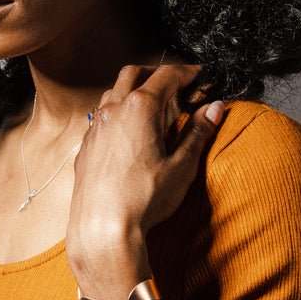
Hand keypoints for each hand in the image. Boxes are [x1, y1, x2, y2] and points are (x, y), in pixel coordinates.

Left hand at [65, 63, 223, 271]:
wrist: (102, 228)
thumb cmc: (144, 198)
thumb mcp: (182, 166)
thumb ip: (198, 132)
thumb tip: (215, 108)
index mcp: (140, 108)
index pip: (166, 75)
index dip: (186, 71)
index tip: (198, 74)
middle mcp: (112, 110)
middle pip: (133, 74)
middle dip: (156, 73)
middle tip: (175, 84)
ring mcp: (95, 128)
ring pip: (111, 93)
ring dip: (132, 91)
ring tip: (152, 107)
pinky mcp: (85, 147)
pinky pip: (100, 118)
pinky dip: (116, 113)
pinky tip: (128, 132)